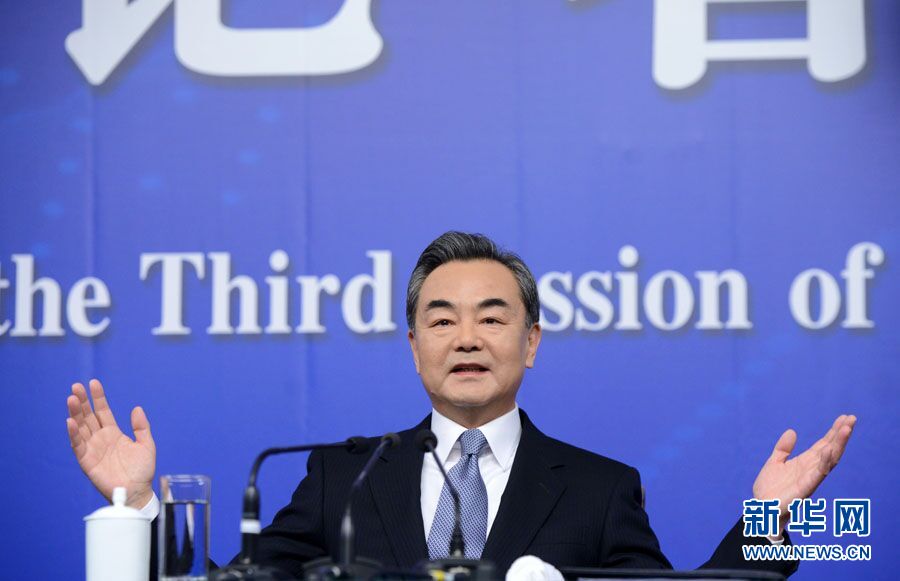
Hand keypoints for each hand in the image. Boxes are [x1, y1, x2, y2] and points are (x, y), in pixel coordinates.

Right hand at [66, 379, 155, 508]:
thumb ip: (141, 427)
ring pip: (81, 428)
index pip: (103, 411)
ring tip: (71, 399)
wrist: (138, 492)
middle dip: (82, 402)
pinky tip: (70, 422)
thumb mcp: (146, 444)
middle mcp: (101, 439)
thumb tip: (137, 408)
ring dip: (75, 414)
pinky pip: (78, 446)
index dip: (98, 398)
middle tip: (76, 386)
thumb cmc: (142, 471)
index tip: (94, 383)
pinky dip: (74, 434)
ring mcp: (93, 449)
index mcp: (114, 433)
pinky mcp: (87, 461)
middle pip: (89, 417)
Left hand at [752, 415, 856, 531]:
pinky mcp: (804, 489)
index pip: (824, 444)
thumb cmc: (770, 489)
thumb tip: (792, 431)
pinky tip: (828, 450)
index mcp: (805, 462)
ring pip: (829, 460)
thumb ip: (783, 448)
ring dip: (838, 445)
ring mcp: (810, 479)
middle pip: (831, 449)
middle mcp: (811, 470)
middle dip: (841, 435)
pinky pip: (817, 475)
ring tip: (846, 429)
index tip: (844, 417)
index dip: (834, 431)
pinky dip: (824, 463)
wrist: (761, 508)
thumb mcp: (774, 462)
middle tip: (852, 419)